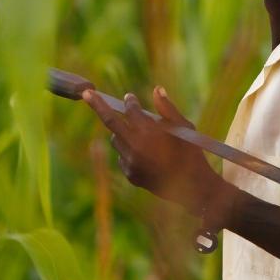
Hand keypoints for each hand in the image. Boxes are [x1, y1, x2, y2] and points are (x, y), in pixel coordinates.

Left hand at [81, 86, 220, 212]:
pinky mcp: (130, 175)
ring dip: (121, 132)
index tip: (129, 98)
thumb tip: (156, 89)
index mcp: (150, 133)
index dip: (130, 102)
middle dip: (98, 105)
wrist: (192, 189)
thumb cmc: (192, 154)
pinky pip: (122, 156)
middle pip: (111, 122)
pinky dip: (128, 150)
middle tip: (86, 93)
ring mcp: (131, 163)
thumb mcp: (184, 128)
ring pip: (116, 140)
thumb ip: (167, 109)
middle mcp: (136, 148)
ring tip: (138, 133)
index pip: (132, 111)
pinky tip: (144, 152)